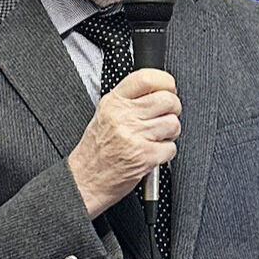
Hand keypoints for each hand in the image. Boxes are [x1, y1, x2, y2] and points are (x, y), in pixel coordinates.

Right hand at [68, 68, 180, 217]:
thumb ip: (128, 100)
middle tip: (166, 115)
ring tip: (157, 137)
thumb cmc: (96, 149)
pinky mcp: (144, 157)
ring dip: (171, 132)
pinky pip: (171, 148)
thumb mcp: (105, 115)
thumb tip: (159, 90)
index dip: (165, 81)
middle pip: (167, 100)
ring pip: (173, 124)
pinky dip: (166, 152)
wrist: (85, 180)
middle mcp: (123, 117)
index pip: (146, 78)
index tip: (169, 88)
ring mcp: (134, 137)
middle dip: (173, 108)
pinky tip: (153, 152)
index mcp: (113, 103)